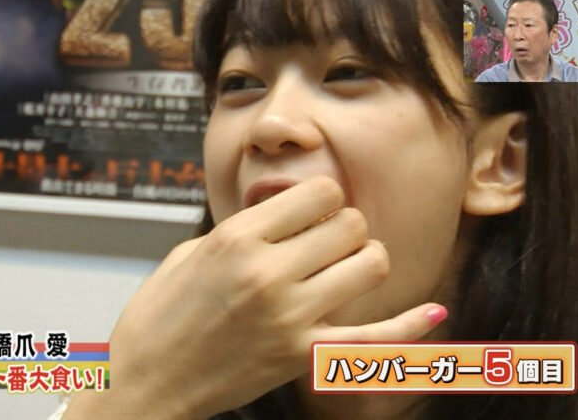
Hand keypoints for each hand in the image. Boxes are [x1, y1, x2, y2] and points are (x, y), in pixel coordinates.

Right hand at [76, 176, 445, 418]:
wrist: (144, 384)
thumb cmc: (155, 318)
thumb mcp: (186, 254)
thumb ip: (240, 231)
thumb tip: (281, 216)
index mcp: (237, 239)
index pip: (317, 192)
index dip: (321, 196)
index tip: (312, 209)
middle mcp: (269, 273)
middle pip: (349, 223)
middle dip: (342, 225)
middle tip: (324, 240)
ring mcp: (290, 318)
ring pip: (370, 265)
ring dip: (363, 260)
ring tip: (344, 267)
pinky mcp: (301, 357)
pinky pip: (372, 341)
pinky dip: (408, 327)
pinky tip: (433, 312)